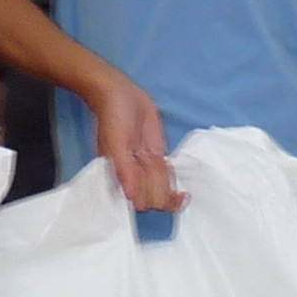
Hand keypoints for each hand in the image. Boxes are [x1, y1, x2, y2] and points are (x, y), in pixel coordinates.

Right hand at [89, 74, 176, 211]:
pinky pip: (168, 178)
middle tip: (154, 168)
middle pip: (153, 199)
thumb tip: (129, 196)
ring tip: (170, 178)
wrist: (121, 94)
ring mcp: (147, 168)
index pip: (137, 202)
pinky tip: (183, 193)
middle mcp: (133, 177)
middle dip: (159, 190)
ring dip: (169, 189)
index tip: (152, 184)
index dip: (147, 198)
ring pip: (163, 191)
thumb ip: (123, 169)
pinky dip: (174, 185)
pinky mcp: (158, 157)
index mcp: (119, 177)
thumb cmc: (113, 118)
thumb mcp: (115, 142)